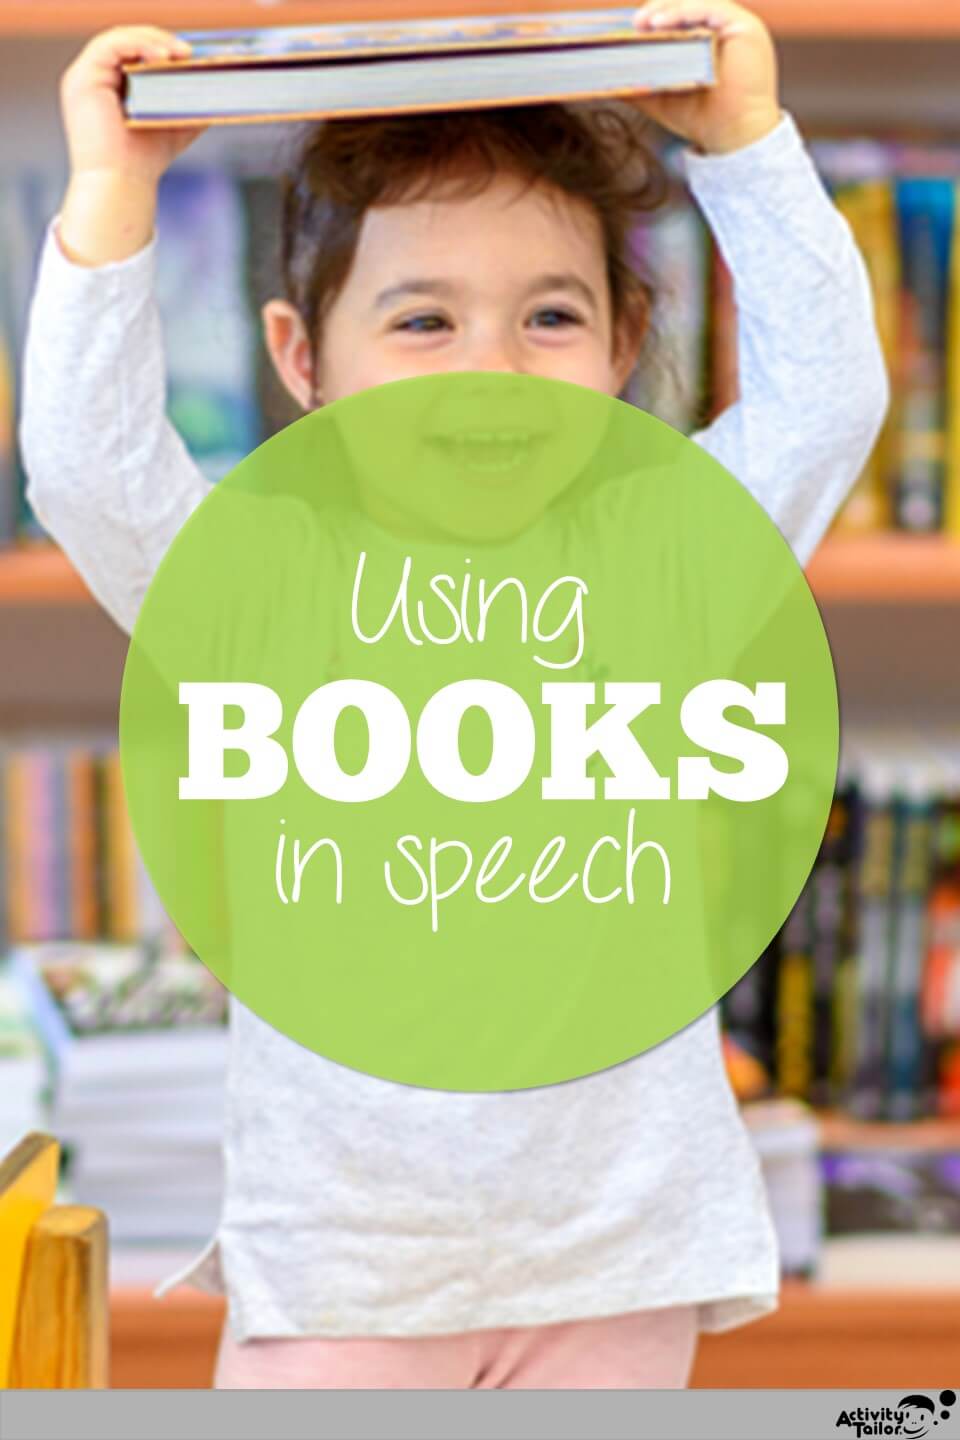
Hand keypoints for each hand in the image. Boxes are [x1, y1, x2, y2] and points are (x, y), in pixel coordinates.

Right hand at [58, 27, 206, 264]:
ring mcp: (85, 76)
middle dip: (161, 41)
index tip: (191, 54)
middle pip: (128, 42)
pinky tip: (163, 56)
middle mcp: (96, 78)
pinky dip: (138, 44)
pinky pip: (110, 46)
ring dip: (153, 40)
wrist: (121, 184)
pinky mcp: (83, 78)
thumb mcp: (174, 125)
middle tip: (190, 51)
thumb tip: (218, 87)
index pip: (136, 52)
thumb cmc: (143, 161)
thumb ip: (189, 105)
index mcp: (112, 86)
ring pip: (120, 39)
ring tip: (181, 53)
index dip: (162, 46)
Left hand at [629, 1, 780, 154]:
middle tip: (634, 24)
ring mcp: (734, 25)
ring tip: (644, 24)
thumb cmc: (701, 118)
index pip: (676, 15)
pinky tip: (663, 24)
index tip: (628, 27)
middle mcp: (721, 27)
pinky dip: (687, 12)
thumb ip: (637, 81)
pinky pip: (713, 9)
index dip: (653, 16)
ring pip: (697, 3)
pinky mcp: (745, 27)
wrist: (733, 139)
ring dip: (668, 9)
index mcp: (705, 37)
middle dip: (657, 10)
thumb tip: (601, 75)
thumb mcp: (660, 96)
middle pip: (685, 4)